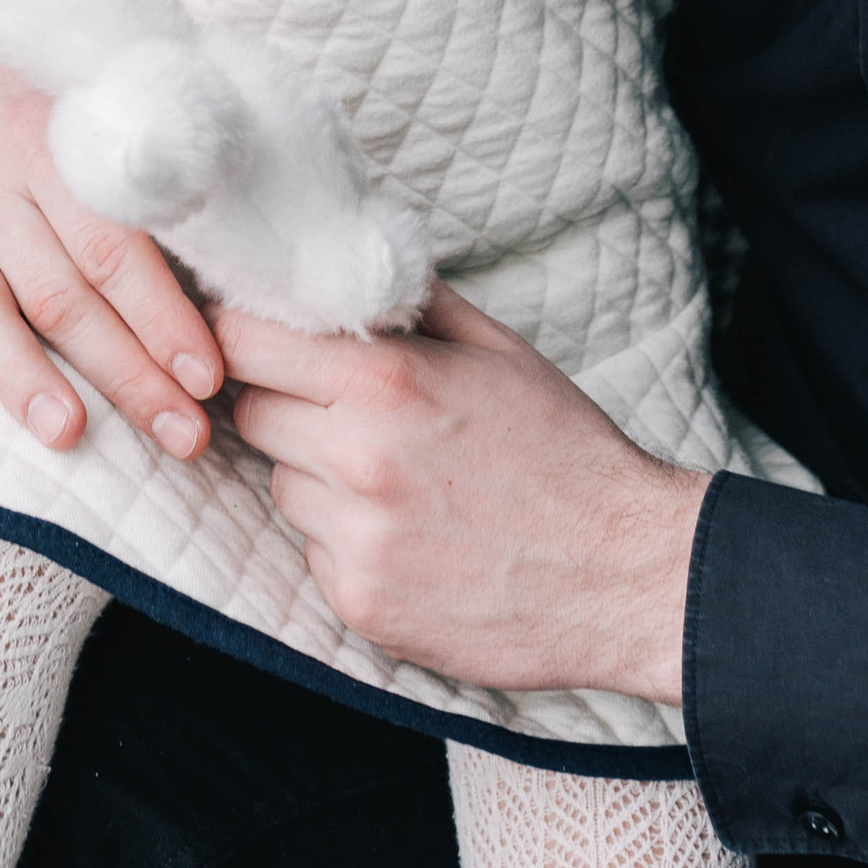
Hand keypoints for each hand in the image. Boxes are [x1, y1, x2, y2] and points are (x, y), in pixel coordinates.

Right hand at [0, 0, 225, 458]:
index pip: (114, 244)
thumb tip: (246, 232)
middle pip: (61, 294)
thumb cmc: (56, 78)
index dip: (163, 315)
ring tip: (69, 432)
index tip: (207, 374)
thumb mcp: (111, 86)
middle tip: (182, 433)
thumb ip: (159, 154)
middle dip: (127, 372)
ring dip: (24, 378)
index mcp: (55, 137)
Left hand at [218, 280, 708, 701]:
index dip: (242, 336)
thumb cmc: (567, 452)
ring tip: (396, 481)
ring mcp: (356, 540)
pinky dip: (346, 542)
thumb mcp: (498, 351)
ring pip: (281, 487)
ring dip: (315, 477)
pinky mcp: (361, 605)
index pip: (245, 343)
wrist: (625, 573)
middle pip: (252, 414)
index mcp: (387, 382)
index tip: (254, 338)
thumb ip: (411, 303)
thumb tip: (348, 262)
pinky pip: (315, 554)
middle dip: (284, 404)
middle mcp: (357, 459)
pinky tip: (411, 537)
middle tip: (340, 410)